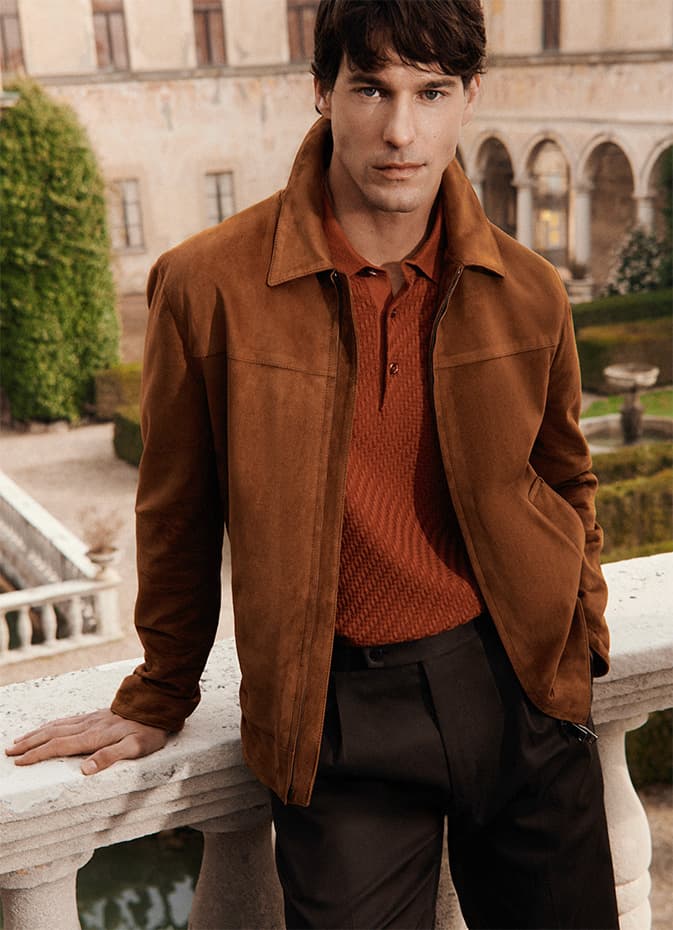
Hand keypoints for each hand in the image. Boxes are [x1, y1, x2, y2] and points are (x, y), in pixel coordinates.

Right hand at [5, 708, 168, 774]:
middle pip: (52, 735)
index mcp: (95, 737)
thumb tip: (85, 770)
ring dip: (36, 733)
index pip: (60, 747)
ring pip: (57, 726)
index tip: (20, 761)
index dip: (39, 754)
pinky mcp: (95, 715)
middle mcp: (89, 726)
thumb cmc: (149, 730)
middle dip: (30, 744)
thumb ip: (111, 757)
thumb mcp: (136, 747)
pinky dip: (51, 725)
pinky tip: (46, 727)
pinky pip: (66, 720)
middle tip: (9, 751)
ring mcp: (91, 719)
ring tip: (20, 740)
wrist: (158, 704)